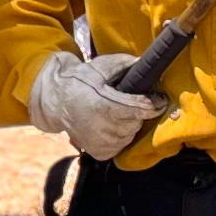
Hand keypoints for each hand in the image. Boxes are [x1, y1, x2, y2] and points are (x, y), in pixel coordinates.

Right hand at [28, 50, 163, 162]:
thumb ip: (124, 64)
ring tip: (116, 114)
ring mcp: (99, 143)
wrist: (56, 100)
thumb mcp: (100, 66)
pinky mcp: (99, 153)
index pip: (138, 109)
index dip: (152, 104)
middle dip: (137, 113)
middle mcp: (101, 127)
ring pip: (130, 135)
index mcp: (102, 104)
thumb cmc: (81, 80)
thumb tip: (146, 63)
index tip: (159, 100)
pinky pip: (121, 146)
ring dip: (129, 125)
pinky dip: (120, 137)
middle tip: (128, 104)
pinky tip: (110, 126)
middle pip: (136, 123)